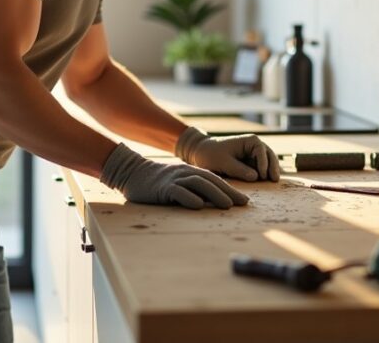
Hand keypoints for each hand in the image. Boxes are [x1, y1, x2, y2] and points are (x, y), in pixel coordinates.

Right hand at [100, 143, 248, 209]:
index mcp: (192, 173)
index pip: (216, 180)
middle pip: (212, 181)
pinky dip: (189, 198)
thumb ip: (193, 190)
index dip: (231, 190)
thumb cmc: (158, 182)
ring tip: (227, 205)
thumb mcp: (178, 183)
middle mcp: (186, 174)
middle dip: (230, 192)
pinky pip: (178, 192)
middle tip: (244, 204)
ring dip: (215, 194)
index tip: (245, 201)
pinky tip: (199, 206)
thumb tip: (211, 203)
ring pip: (199, 185)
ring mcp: (175, 180)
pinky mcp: (163, 188)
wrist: (133, 172)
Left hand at [175, 126, 281, 181]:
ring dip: (271, 172)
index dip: (264, 163)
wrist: (202, 153)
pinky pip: (262, 169)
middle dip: (273, 167)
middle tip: (275, 180)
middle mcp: (256, 146)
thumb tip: (256, 177)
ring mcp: (255, 155)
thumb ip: (239, 169)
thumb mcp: (224, 162)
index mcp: (250, 141)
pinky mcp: (252, 164)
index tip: (262, 175)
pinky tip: (269, 184)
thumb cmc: (211, 155)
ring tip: (274, 183)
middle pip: (270, 156)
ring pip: (269, 163)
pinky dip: (266, 175)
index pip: (262, 151)